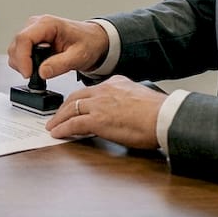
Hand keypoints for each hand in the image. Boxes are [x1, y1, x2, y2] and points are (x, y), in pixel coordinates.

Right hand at [6, 14, 108, 79]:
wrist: (93, 40)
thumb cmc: (88, 43)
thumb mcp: (79, 56)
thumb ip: (60, 64)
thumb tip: (42, 72)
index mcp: (47, 24)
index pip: (24, 39)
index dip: (22, 58)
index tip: (28, 74)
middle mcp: (35, 24)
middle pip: (16, 45)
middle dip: (22, 64)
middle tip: (35, 76)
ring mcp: (31, 31)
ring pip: (14, 49)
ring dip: (22, 64)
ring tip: (40, 71)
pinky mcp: (31, 39)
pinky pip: (19, 52)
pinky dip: (24, 63)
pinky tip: (38, 67)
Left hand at [45, 76, 164, 148]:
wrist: (164, 116)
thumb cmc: (160, 112)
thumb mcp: (141, 97)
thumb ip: (128, 100)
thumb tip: (127, 110)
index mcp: (116, 83)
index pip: (91, 90)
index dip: (81, 99)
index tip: (76, 104)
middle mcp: (104, 90)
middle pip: (75, 97)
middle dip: (64, 107)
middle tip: (57, 115)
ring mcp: (98, 105)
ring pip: (70, 109)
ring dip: (59, 118)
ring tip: (53, 125)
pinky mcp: (97, 120)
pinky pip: (73, 124)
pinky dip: (63, 129)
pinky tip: (57, 133)